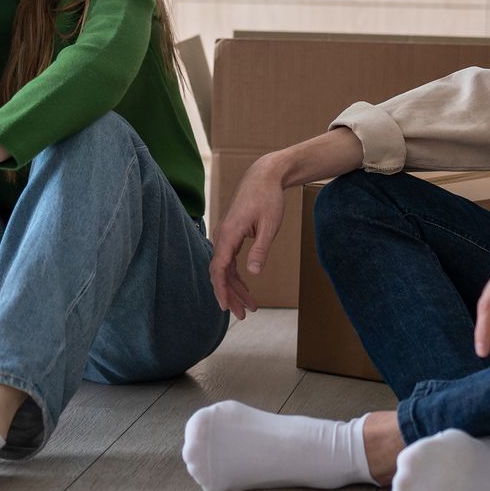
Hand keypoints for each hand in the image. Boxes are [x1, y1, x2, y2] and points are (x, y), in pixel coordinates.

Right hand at [207, 155, 288, 320]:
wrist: (264, 175)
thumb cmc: (268, 197)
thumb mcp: (270, 225)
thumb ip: (260, 249)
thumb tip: (253, 273)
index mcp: (229, 233)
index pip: (219, 268)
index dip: (221, 289)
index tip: (225, 307)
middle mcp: (222, 235)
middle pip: (220, 272)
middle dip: (230, 295)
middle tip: (243, 315)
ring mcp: (225, 235)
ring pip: (225, 268)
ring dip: (235, 287)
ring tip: (249, 307)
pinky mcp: (231, 234)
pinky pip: (229, 260)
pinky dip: (236, 275)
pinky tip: (245, 288)